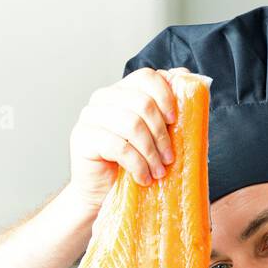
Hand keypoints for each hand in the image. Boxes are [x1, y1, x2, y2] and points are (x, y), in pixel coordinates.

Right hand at [66, 66, 190, 210]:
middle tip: (169, 158)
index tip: (174, 122)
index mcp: (122, 90)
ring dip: (151, 152)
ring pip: (132, 124)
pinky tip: (143, 178)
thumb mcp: (154, 135)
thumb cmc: (130, 164)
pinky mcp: (83, 137)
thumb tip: (184, 75)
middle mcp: (103, 98)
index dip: (165, 97)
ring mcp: (90, 116)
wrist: (101, 193)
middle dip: (161, 134)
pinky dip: (137, 165)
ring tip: (158, 172)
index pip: (146, 77)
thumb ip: (165, 108)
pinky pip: (119, 146)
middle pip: (142, 102)